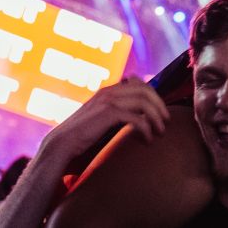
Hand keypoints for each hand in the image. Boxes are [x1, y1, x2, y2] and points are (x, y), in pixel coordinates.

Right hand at [39, 78, 169, 161]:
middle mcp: (109, 91)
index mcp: (107, 90)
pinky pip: (137, 118)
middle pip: (146, 89)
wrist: (61, 145)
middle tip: (166, 121)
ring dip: (157, 117)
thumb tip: (137, 116)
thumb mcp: (100, 119)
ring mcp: (108, 101)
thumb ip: (115, 113)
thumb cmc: (81, 136)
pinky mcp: (108, 115)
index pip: (139, 83)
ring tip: (160, 131)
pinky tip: (147, 140)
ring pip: (144, 101)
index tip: (160, 110)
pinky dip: (146, 129)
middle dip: (160, 105)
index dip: (154, 95)